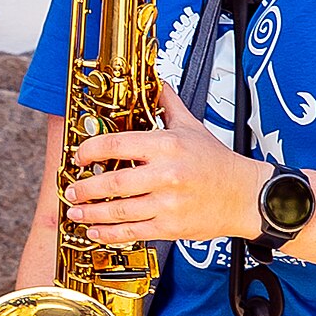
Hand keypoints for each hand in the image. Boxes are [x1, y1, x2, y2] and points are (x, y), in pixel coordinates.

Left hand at [64, 85, 265, 244]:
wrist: (244, 195)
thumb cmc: (217, 162)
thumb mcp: (192, 126)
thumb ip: (168, 105)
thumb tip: (155, 82)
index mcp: (166, 145)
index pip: (117, 144)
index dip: (90, 151)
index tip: (79, 157)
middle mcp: (166, 174)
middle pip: (113, 183)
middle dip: (85, 189)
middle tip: (71, 190)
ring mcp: (168, 203)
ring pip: (119, 211)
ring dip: (91, 214)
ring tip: (75, 212)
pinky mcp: (171, 226)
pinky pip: (133, 232)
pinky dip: (110, 234)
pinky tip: (96, 232)